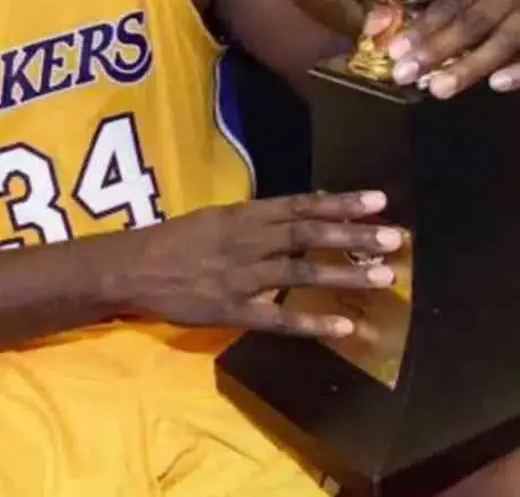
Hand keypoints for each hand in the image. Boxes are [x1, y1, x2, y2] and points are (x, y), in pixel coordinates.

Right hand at [124, 190, 403, 337]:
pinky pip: (277, 318)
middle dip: (352, 235)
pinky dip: (311, 322)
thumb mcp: (212, 219)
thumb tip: (298, 214)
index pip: (297, 205)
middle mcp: (246, 242)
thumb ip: (253, 221)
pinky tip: (345, 327)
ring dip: (344, 273)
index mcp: (240, 217)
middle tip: (396, 237)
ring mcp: (240, 276)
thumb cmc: (171, 241)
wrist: (131, 268)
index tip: (378, 200)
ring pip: (300, 272)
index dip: (338, 203)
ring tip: (384, 275)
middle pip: (306, 235)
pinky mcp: (232, 309)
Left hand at [367, 0, 519, 97]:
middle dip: (437, 49)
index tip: (394, 51)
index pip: (450, 0)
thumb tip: (373, 26)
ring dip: (471, 65)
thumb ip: (410, 2)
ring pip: (506, 38)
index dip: (422, 26)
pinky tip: (497, 85)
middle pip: (473, 20)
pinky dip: (519, 70)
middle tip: (404, 74)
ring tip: (438, 89)